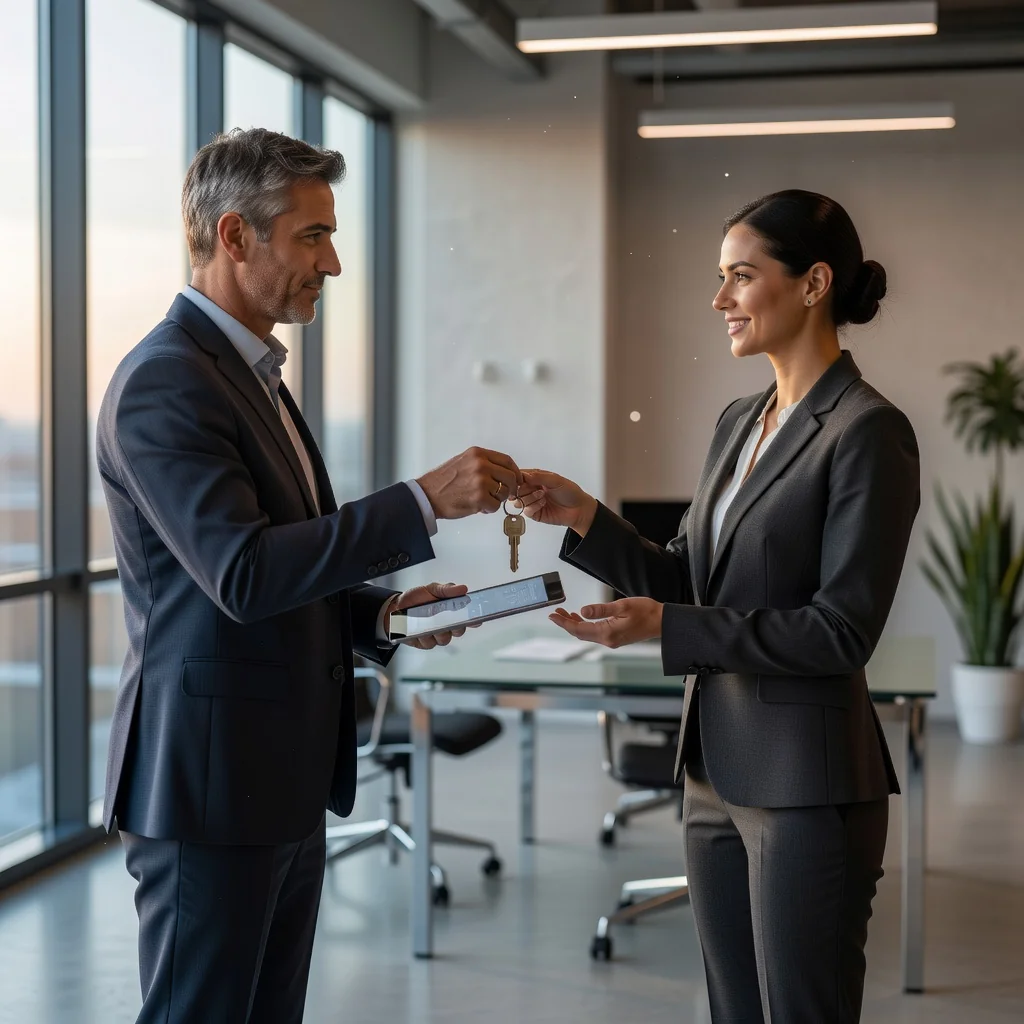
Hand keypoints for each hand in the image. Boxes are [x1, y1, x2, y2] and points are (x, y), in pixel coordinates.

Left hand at [387, 582, 471, 649]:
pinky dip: (423, 637)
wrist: (396, 608)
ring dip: (437, 633)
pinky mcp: (426, 642)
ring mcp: (437, 635)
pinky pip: (429, 644)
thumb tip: (463, 588)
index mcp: (452, 611)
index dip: (474, 620)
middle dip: (454, 627)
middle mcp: (447, 624)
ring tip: (427, 624)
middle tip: (447, 620)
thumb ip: (447, 590)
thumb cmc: (416, 598)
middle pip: (458, 631)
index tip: (475, 620)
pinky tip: (418, 630)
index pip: (468, 617)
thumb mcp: (432, 589)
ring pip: (444, 640)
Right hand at [416, 447, 522, 519]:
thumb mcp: (463, 461)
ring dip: (496, 500)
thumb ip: (483, 463)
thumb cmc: (443, 481)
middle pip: (510, 477)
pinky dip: (489, 509)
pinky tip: (478, 507)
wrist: (427, 495)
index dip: (516, 472)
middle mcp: (481, 465)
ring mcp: (481, 481)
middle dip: (511, 488)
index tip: (517, 480)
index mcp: (478, 454)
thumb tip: (504, 473)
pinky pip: (495, 506)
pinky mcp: (479, 498)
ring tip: (482, 500)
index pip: (507, 460)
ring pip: (503, 493)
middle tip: (506, 495)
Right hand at [518, 469, 597, 535]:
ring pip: (518, 500)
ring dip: (529, 498)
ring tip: (542, 496)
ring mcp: (532, 502)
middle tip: (538, 489)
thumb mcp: (556, 480)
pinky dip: (534, 506)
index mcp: (536, 478)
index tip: (522, 480)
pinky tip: (543, 504)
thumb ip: (539, 476)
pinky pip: (526, 511)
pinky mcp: (534, 514)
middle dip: (525, 489)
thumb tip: (524, 475)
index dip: (518, 478)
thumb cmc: (570, 492)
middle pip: (516, 489)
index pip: (520, 476)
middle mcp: (532, 490)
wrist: (579, 509)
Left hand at [548, 597, 662, 647]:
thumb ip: (601, 609)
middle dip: (566, 624)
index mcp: (608, 633)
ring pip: (586, 634)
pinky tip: (580, 617)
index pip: (579, 629)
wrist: (662, 622)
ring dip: (574, 624)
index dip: (564, 623)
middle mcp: (607, 640)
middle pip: (580, 634)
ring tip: (564, 613)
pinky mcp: (615, 638)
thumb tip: (583, 611)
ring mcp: (611, 640)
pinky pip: (594, 633)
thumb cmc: (645, 611)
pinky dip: (584, 626)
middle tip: (555, 613)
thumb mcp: (622, 606)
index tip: (553, 616)